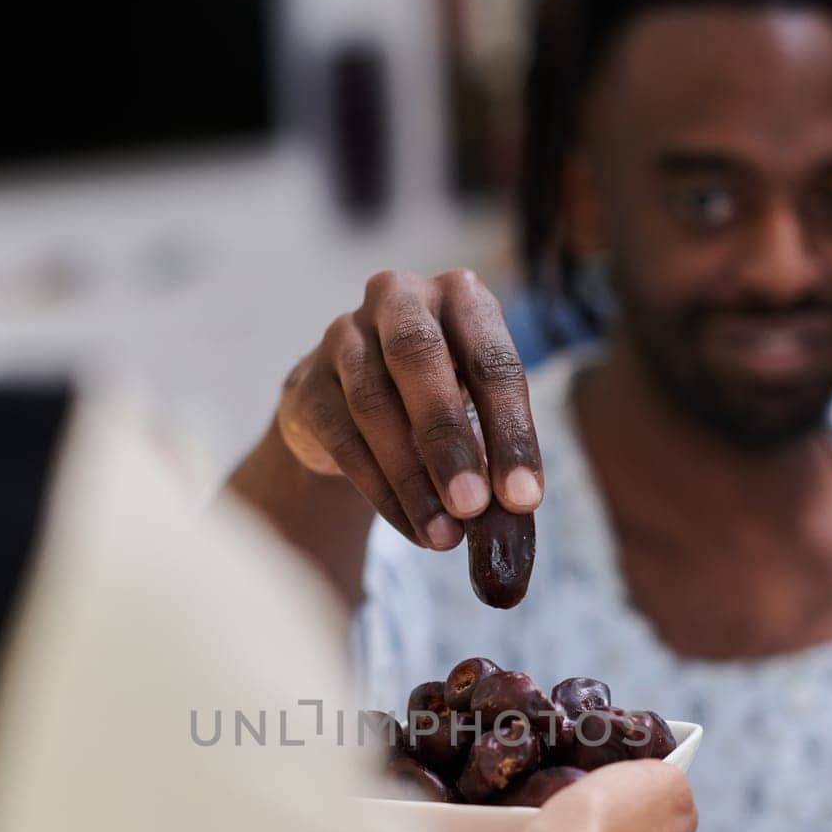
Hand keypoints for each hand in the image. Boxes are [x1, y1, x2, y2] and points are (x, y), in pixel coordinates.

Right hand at [276, 269, 543, 549]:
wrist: (350, 406)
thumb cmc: (432, 402)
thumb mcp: (474, 408)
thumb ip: (493, 449)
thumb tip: (515, 510)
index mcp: (460, 296)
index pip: (492, 361)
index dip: (511, 432)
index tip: (524, 498)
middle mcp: (399, 298)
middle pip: (419, 359)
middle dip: (450, 441)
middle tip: (472, 507)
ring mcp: (344, 335)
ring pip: (374, 403)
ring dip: (411, 478)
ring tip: (442, 536)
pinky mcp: (307, 382)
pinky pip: (342, 438)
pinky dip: (380, 490)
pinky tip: (412, 528)